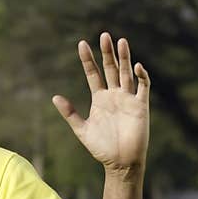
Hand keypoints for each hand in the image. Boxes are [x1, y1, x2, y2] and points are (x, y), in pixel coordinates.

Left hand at [52, 33, 149, 173]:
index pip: (93, 74)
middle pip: (111, 68)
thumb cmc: (102, 148)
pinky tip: (136, 66)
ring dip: (124, 58)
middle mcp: (114, 95)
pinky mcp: (141, 106)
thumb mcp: (82, 130)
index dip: (88, 60)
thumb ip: (70, 113)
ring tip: (121, 41)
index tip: (81, 44)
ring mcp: (128, 99)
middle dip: (107, 53)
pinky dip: (141, 76)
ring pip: (126, 73)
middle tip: (104, 35)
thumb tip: (54, 97)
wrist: (120, 163)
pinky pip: (143, 87)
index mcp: (100, 99)